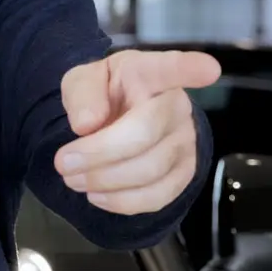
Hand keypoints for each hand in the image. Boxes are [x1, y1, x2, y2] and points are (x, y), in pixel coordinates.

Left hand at [53, 48, 221, 213]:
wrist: (114, 123)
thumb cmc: (103, 97)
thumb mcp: (81, 82)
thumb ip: (82, 94)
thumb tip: (87, 123)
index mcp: (150, 72)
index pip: (172, 68)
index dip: (190, 68)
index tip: (209, 69)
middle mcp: (176, 106)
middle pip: (144, 134)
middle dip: (98, 154)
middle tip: (62, 163)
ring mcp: (186, 142)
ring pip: (150, 170)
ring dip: (104, 180)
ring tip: (73, 179)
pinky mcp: (184, 175)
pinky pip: (157, 197)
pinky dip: (121, 201)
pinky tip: (97, 195)